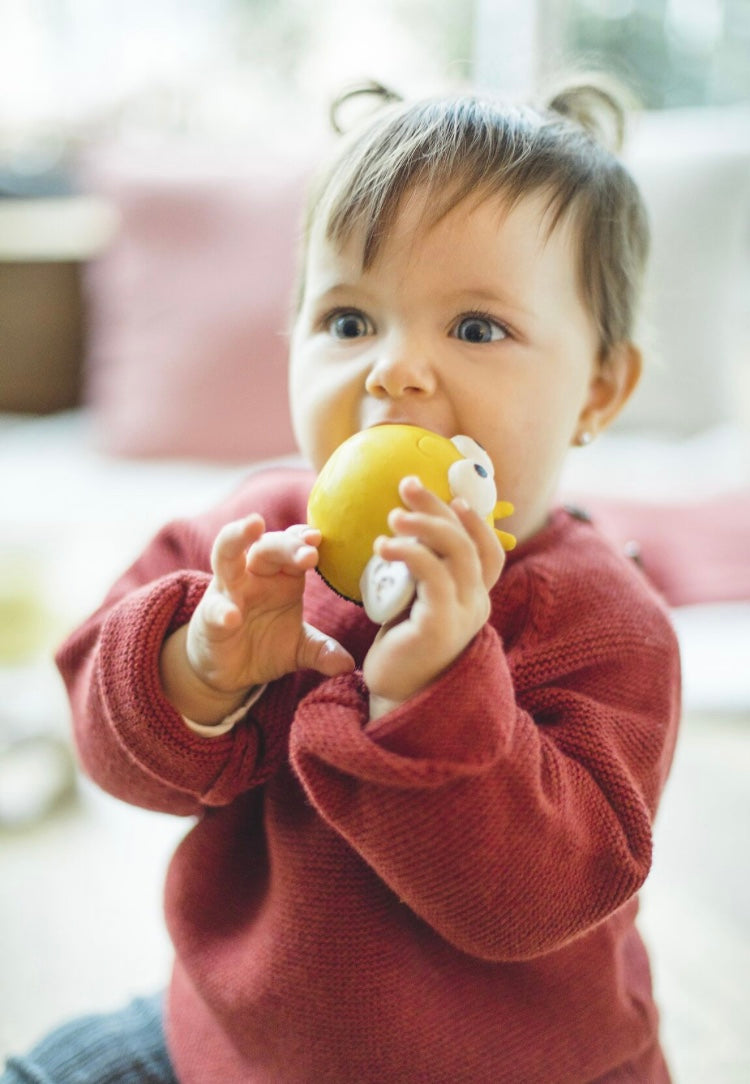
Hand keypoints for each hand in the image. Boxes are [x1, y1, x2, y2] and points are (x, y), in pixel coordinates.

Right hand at [160, 515, 353, 723]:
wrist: (227, 669)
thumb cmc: (265, 644)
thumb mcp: (299, 648)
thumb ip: (321, 650)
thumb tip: (347, 664)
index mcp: (281, 577)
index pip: (292, 548)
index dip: (303, 540)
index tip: (318, 539)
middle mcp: (254, 576)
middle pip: (267, 546)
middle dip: (287, 544)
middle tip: (308, 550)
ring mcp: (228, 592)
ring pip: (227, 555)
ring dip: (238, 538)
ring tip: (253, 525)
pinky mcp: (210, 617)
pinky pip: (215, 609)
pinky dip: (223, 611)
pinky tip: (232, 616)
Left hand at [363, 477, 504, 719]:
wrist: (396, 697)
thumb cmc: (402, 649)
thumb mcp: (416, 604)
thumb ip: (422, 577)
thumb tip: (408, 534)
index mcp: (473, 598)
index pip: (489, 553)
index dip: (476, 522)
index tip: (452, 497)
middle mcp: (475, 604)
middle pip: (468, 542)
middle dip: (439, 507)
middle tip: (407, 484)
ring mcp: (462, 615)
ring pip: (456, 554)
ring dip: (424, 526)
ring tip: (392, 515)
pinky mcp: (439, 625)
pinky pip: (432, 577)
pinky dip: (411, 553)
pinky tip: (384, 545)